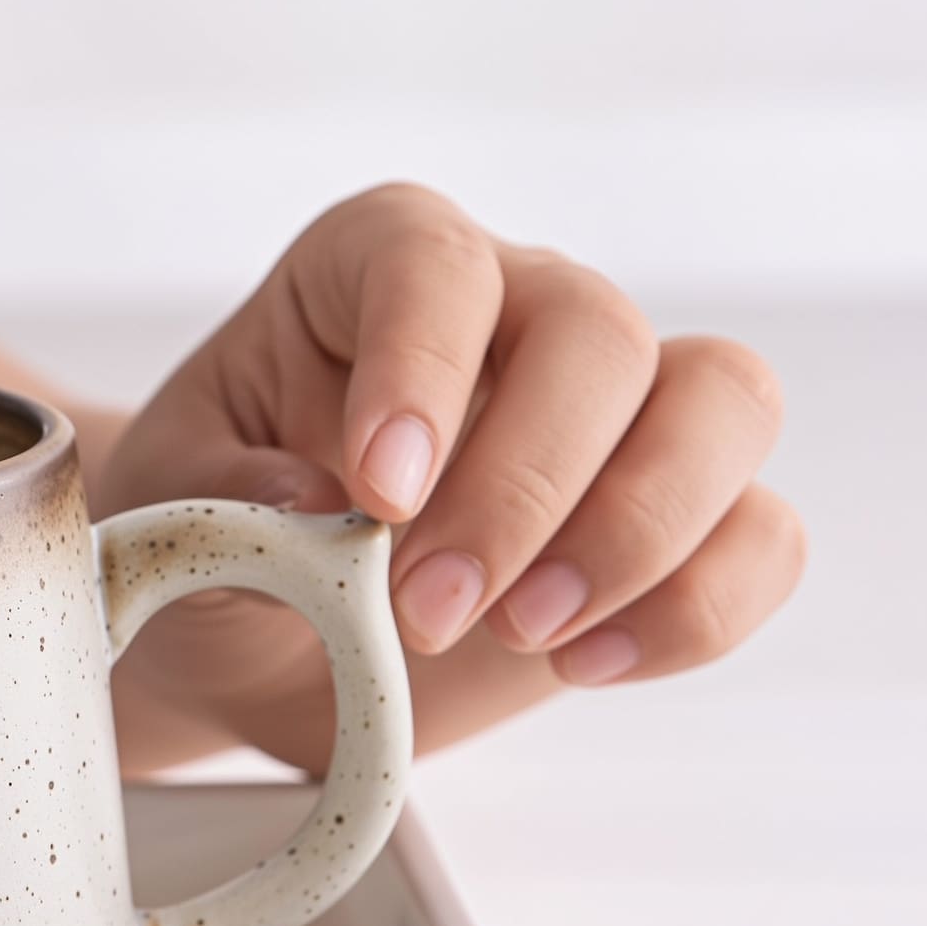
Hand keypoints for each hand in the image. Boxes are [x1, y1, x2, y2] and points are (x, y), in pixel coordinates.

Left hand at [99, 183, 805, 770]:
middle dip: (527, 488)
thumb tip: (311, 508)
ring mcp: (611, 412)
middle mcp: (514, 312)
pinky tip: (583, 665)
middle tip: (429, 611)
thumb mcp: (166, 514)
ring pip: (724, 403)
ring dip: (638, 534)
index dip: (421, 363)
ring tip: (523, 638)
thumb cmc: (210, 541)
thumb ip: (220, 499)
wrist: (258, 638)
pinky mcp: (668, 520)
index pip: (434, 261)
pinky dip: (694, 609)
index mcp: (376, 270)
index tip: (378, 493)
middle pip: (601, 334)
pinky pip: (760, 533)